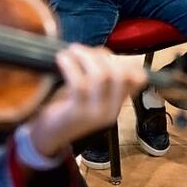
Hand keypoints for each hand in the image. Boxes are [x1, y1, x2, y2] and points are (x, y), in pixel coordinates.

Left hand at [28, 44, 146, 157]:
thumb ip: (100, 74)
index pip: (137, 80)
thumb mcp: (89, 93)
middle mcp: (111, 110)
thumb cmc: (66, 108)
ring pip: (102, 75)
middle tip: (82, 51)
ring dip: (85, 56)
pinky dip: (71, 66)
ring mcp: (95, 113)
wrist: (48, 135)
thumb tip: (103, 53)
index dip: (127, 61)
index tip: (107, 54)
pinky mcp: (77, 113)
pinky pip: (79, 84)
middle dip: (102, 56)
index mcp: (116, 104)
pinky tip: (62, 59)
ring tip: (71, 52)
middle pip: (121, 74)